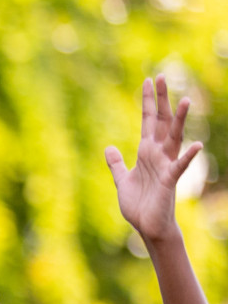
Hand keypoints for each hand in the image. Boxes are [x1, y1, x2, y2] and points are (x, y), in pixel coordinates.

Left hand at [106, 74, 202, 245]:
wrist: (147, 226)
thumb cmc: (139, 204)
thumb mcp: (122, 180)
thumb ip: (116, 164)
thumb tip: (108, 147)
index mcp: (146, 152)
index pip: (148, 122)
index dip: (147, 102)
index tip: (148, 81)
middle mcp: (158, 154)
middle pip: (160, 122)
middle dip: (160, 100)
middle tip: (161, 76)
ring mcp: (165, 165)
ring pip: (174, 137)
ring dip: (179, 120)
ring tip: (185, 99)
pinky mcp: (169, 180)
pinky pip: (180, 166)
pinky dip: (187, 156)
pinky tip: (196, 144)